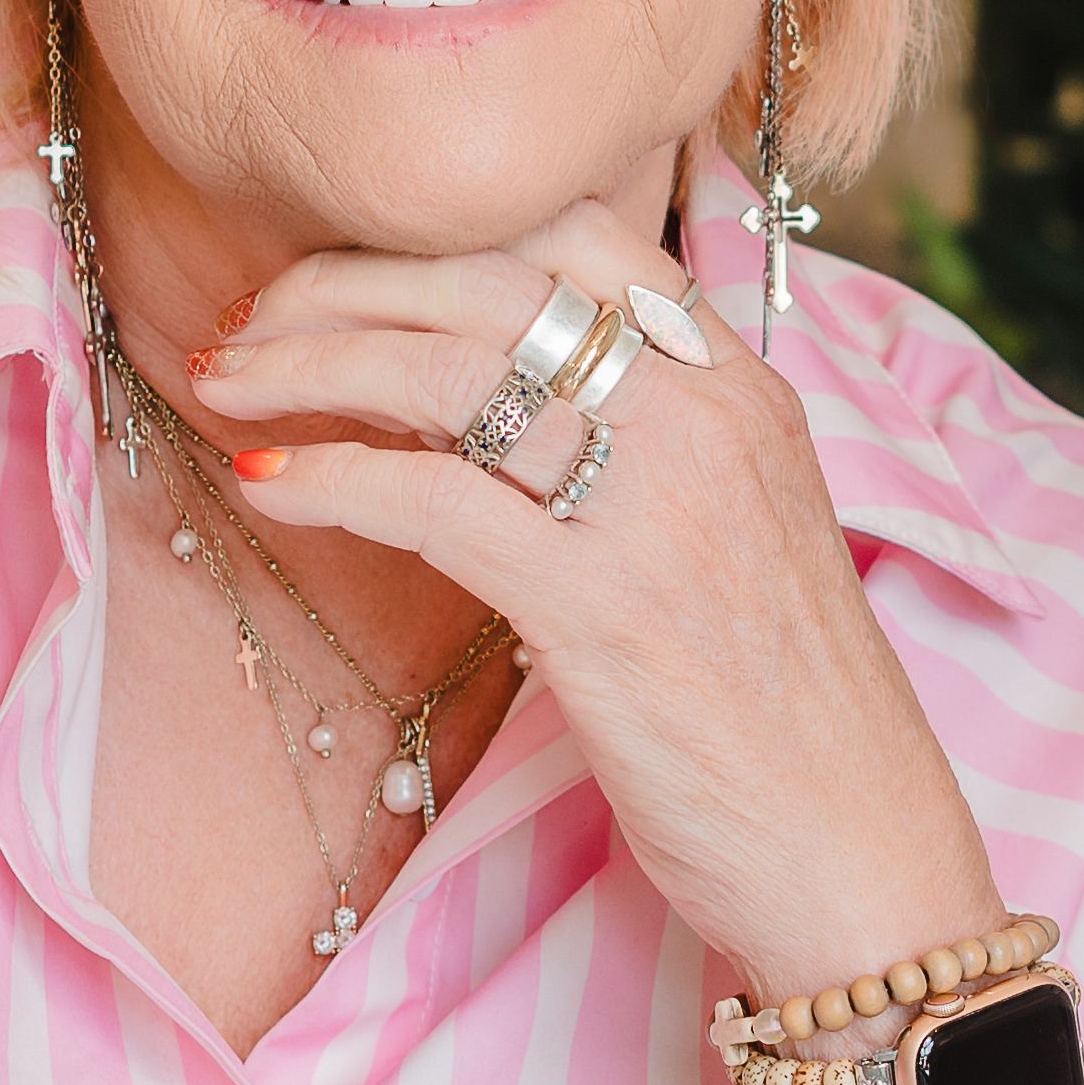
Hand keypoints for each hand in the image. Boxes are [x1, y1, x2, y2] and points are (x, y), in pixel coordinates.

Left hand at [176, 134, 997, 1001]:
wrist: (860, 854)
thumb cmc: (786, 713)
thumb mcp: (739, 533)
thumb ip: (649, 443)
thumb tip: (497, 402)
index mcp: (740, 387)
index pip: (574, 233)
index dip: (435, 229)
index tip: (341, 268)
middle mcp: (705, 418)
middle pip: (487, 279)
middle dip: (339, 281)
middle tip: (245, 318)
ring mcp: (658, 505)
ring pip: (444, 371)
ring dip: (307, 363)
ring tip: (224, 383)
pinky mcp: (604, 607)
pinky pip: (432, 499)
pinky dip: (331, 478)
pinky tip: (268, 486)